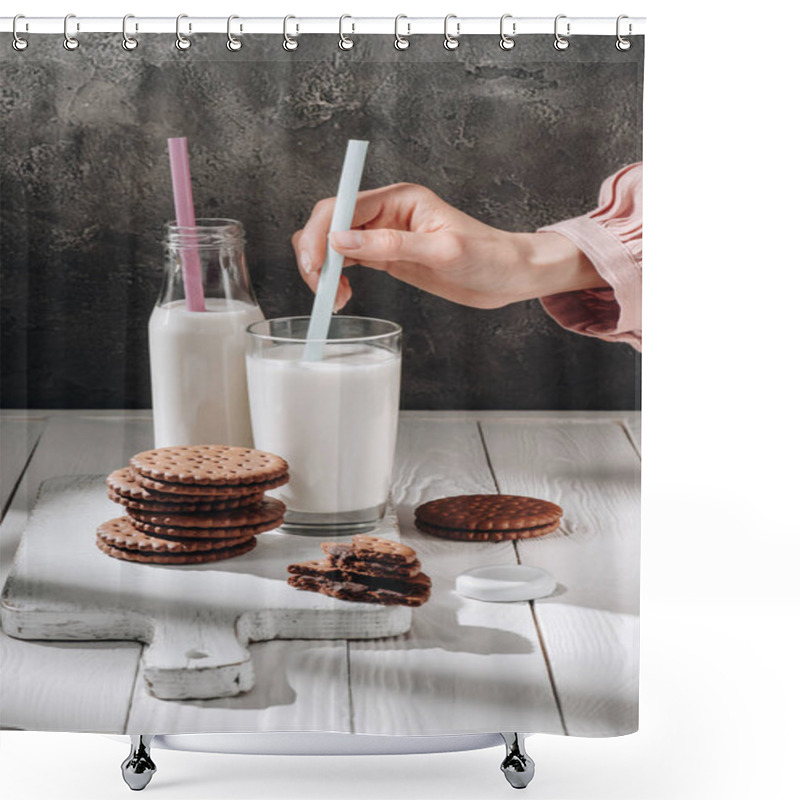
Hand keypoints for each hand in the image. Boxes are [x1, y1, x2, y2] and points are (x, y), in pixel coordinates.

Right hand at [292, 183, 606, 310]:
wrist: (508, 276)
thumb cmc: (487, 257)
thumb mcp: (441, 252)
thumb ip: (390, 245)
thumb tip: (340, 241)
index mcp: (399, 198)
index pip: (342, 205)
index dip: (320, 233)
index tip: (315, 265)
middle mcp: (387, 211)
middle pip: (330, 222)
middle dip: (316, 254)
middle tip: (323, 290)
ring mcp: (384, 234)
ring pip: (333, 242)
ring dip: (323, 269)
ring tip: (335, 299)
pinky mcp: (387, 256)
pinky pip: (347, 259)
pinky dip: (336, 276)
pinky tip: (341, 294)